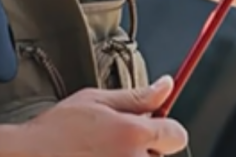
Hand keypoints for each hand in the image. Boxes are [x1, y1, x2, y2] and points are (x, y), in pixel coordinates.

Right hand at [18, 75, 188, 155]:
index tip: (150, 127)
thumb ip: (137, 96)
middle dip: (143, 148)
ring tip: (101, 155)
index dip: (164, 128)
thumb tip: (166, 85)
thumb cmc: (58, 129)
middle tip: (112, 142)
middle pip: (160, 156)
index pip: (177, 135)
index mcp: (133, 134)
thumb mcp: (96, 100)